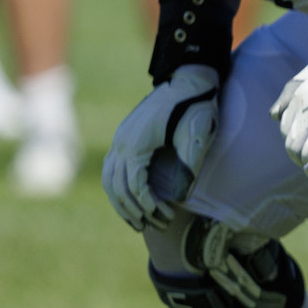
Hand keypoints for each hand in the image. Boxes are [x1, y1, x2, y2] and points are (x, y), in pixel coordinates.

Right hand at [102, 65, 219, 230]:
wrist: (188, 80)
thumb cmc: (196, 107)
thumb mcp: (197, 134)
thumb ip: (189, 163)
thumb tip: (181, 196)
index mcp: (136, 143)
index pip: (134, 185)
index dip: (149, 204)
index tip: (166, 216)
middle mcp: (122, 142)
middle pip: (117, 186)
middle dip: (134, 210)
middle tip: (154, 226)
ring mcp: (120, 139)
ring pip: (110, 180)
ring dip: (122, 203)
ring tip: (139, 222)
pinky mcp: (125, 138)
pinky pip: (113, 169)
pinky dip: (118, 188)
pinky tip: (131, 200)